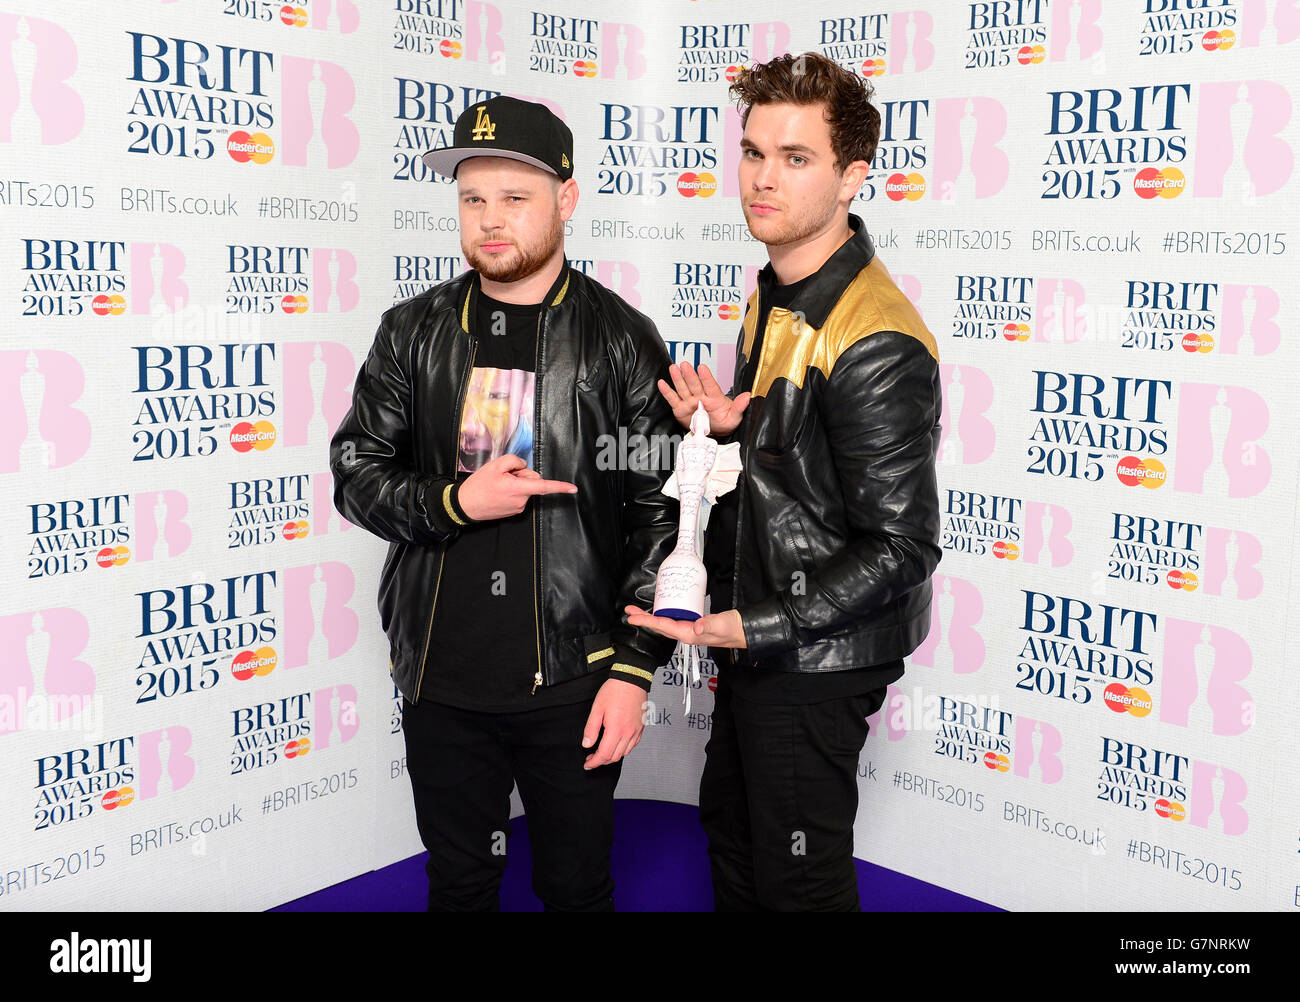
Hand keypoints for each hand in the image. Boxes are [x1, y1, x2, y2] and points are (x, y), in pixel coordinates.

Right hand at [456, 454, 575, 519]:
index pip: (544, 487)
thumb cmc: (478, 486)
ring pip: (524, 488)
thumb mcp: (495, 465)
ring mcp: (517, 507)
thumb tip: (524, 466)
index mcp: (518, 489)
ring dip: (514, 483)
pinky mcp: (513, 511)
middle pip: (531, 481)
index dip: (560, 487)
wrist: (464, 505)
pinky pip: (518, 495)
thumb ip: (514, 461)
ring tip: (497, 485)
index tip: (573, 489)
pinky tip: (497, 491)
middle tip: (503, 476)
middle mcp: (521, 500)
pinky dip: (511, 490)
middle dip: (521, 475)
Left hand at [582, 678, 647, 769]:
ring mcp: (636, 731)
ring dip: (612, 756)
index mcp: (615, 729)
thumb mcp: (597, 708)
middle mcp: (628, 733)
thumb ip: (591, 729)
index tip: (587, 764)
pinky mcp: (641, 727)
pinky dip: (623, 750)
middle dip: (601, 761)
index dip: (594, 762)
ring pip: (624, 753)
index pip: (604, 754)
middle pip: (614, 757)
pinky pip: (633, 745)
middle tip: (591, 758)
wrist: (632, 679)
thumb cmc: (614, 690)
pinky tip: (616, 745)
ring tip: (602, 752)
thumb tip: (587, 744)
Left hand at [623, 606, 746, 648]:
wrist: (743, 630)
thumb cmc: (732, 629)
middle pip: (659, 626)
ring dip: (650, 617)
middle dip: (643, 619)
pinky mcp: (693, 623)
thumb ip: (709, 625)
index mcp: (689, 635)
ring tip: (638, 611)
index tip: (632, 618)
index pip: (663, 627)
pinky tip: (660, 609)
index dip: (646, 621)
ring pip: (664, 623)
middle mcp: (686, 633)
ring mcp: (689, 629)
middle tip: (628, 611)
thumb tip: (696, 627)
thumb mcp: (721, 625)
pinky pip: (673, 619)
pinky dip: (663, 614)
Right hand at [658, 361, 749, 435]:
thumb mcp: (735, 416)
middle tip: (685, 365)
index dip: (706, 377)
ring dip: (678, 379)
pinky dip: (667, 391)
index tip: (702, 367)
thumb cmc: (724, 421)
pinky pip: (673, 399)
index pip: (710, 385)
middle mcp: (700, 397)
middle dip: (689, 375)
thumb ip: (739, 406)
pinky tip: (662, 383)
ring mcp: (689, 401)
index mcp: (714, 397)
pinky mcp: (680, 408)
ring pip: (683, 388)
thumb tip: (747, 396)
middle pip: (694, 384)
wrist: (714, 432)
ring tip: (673, 368)